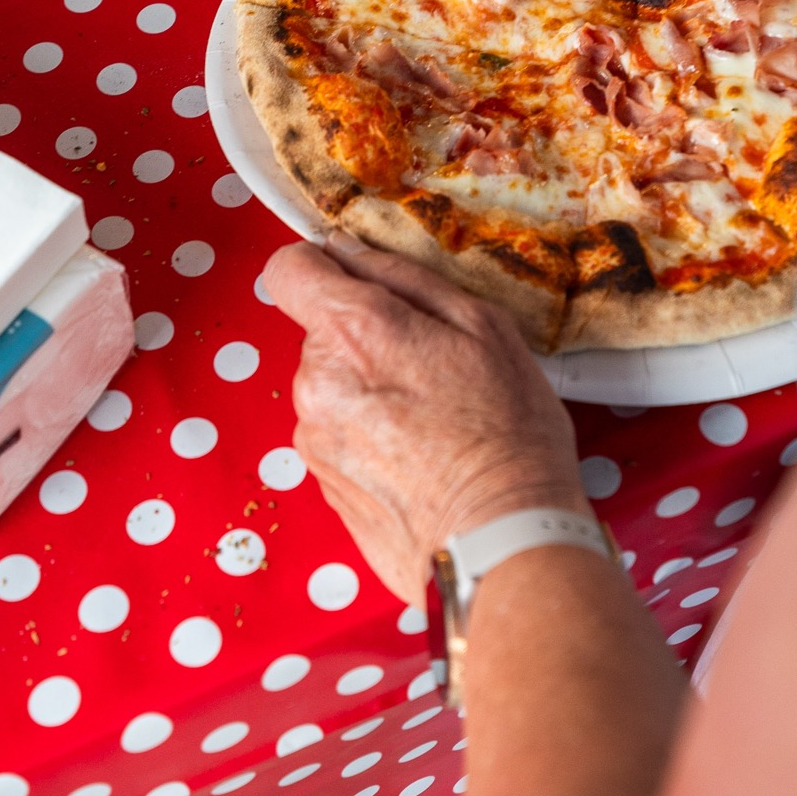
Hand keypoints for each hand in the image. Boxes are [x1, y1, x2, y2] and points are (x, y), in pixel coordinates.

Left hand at [262, 232, 588, 607]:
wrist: (502, 545)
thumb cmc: (507, 435)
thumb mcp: (483, 326)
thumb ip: (404, 278)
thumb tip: (350, 251)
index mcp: (353, 331)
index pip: (289, 270)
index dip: (321, 267)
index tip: (356, 281)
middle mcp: (317, 384)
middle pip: (321, 335)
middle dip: (367, 341)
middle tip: (433, 369)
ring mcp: (315, 442)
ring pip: (332, 390)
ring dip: (370, 394)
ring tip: (434, 424)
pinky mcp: (323, 489)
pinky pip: (339, 440)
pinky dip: (372, 442)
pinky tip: (421, 460)